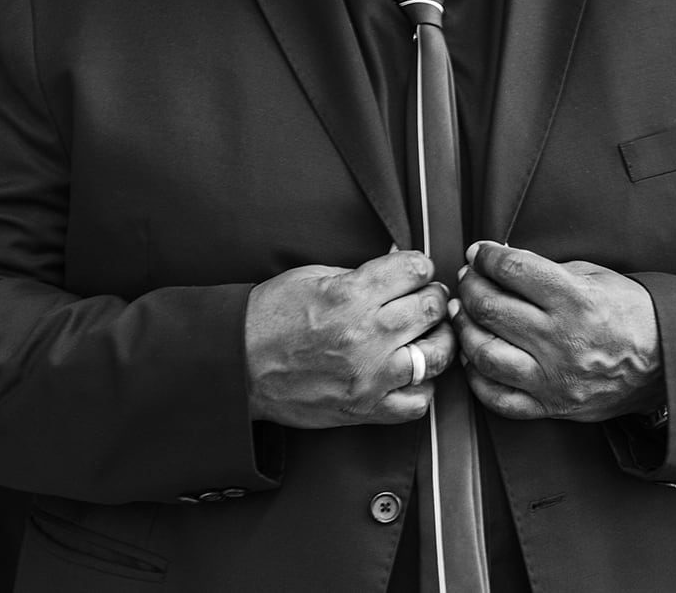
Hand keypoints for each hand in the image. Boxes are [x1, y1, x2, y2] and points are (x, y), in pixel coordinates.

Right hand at [245, 251, 455, 428]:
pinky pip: (419, 402)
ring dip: (438, 340)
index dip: (418, 266)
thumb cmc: (268, 318)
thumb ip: (358, 274)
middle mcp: (366, 334)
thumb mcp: (309, 277)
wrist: (237, 364)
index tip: (415, 271)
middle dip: (433, 298)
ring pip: (438, 355)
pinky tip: (410, 374)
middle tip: (424, 300)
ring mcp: (370, 375)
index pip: (414, 269)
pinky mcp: (366, 408)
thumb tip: (395, 269)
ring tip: (426, 336)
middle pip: (432, 307)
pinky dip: (422, 388)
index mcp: (349, 294)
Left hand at [453, 241, 662, 422]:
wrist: (669, 363)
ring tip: (466, 314)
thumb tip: (494, 259)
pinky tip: (475, 357)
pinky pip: (498, 399)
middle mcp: (563, 341)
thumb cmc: (630, 314)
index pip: (511, 270)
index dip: (486, 256)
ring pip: (485, 353)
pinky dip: (477, 377)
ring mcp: (555, 378)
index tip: (479, 253)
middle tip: (470, 279)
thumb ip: (542, 269)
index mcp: (576, 301)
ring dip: (465, 329)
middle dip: (471, 286)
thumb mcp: (593, 277)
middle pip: (490, 308)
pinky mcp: (553, 407)